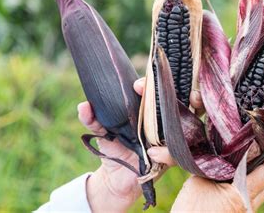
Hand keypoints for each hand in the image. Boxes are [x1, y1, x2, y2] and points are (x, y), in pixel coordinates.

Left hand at [79, 78, 201, 211]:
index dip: (150, 84)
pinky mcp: (170, 158)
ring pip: (180, 125)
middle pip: (171, 103)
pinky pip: (175, 152)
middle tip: (146, 95)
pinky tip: (151, 153)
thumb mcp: (101, 132)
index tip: (137, 85)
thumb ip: (92, 119)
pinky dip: (165, 153)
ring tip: (151, 126)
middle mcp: (161, 121)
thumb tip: (83, 105)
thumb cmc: (112, 148)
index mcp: (147, 110)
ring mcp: (168, 138)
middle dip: (163, 96)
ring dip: (169, 123)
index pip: (154, 90)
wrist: (115, 178)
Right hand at [171, 136, 263, 211]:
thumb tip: (219, 151)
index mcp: (242, 195)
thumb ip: (213, 166)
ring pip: (263, 189)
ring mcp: (245, 211)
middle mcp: (249, 206)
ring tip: (262, 151)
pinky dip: (253, 178)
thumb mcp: (199, 182)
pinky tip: (244, 169)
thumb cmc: (190, 209)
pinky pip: (252, 194)